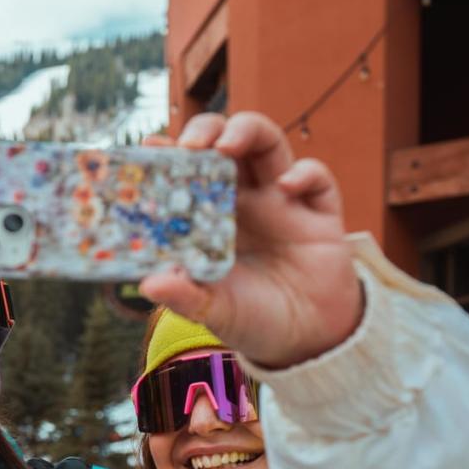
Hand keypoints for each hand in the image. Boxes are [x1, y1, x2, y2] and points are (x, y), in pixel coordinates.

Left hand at [139, 112, 362, 368]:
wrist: (306, 338)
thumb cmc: (253, 317)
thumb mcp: (214, 311)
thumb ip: (185, 296)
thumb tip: (148, 284)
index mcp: (213, 216)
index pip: (190, 171)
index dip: (171, 154)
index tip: (150, 146)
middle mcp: (246, 199)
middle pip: (227, 143)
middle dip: (208, 130)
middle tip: (191, 143)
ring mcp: (284, 200)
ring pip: (268, 144)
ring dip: (248, 132)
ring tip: (227, 145)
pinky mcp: (320, 212)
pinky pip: (317, 178)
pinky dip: (304, 173)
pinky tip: (286, 187)